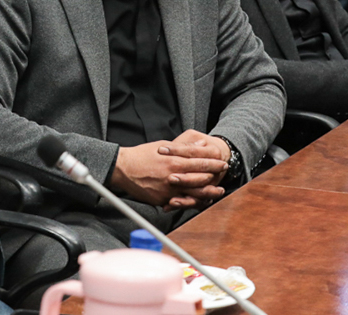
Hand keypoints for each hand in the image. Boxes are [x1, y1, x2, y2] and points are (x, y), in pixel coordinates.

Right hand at [111, 139, 227, 206]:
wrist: (123, 169)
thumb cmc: (142, 155)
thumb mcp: (163, 145)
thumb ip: (183, 147)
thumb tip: (200, 144)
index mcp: (174, 161)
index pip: (199, 161)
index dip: (213, 161)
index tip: (221, 160)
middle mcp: (173, 176)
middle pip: (200, 178)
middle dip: (215, 175)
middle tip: (224, 173)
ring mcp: (168, 190)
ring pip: (194, 193)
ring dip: (208, 192)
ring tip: (218, 191)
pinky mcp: (162, 200)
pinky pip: (181, 203)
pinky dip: (192, 202)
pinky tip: (200, 200)